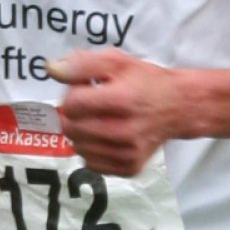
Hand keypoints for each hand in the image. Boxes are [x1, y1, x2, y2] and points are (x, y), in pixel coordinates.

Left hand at [46, 48, 179, 174]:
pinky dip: (91, 151)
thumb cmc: (145, 81)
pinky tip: (104, 137)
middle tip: (89, 105)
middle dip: (73, 115)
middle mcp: (126, 131)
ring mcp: (128, 153)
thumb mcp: (116, 61)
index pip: (72, 104)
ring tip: (98, 120)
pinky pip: (91, 164)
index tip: (85, 88)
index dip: (72, 93)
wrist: (179, 106)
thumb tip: (51, 69)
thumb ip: (81, 63)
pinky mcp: (130, 168)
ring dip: (80, 133)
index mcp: (122, 100)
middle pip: (71, 128)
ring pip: (78, 148)